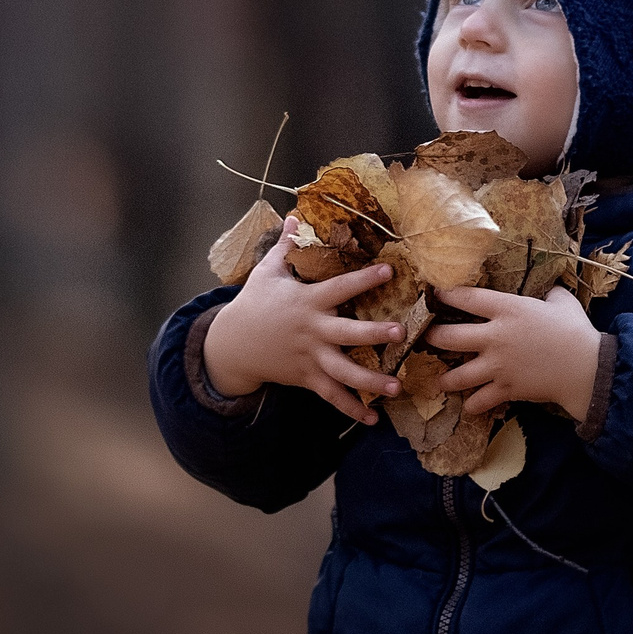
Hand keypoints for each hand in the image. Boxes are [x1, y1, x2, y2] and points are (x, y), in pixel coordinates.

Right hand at [202, 222, 401, 424]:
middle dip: (373, 334)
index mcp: (307, 302)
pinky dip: (351, 409)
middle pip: (347, 333)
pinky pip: (331, 395)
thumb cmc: (254, 303)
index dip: (364, 279)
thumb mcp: (266, 272)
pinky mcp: (306, 377)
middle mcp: (312, 331)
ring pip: (343, 372)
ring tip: (396, 387)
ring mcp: (310, 357)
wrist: (233, 344)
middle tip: (399, 333)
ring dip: (371, 380)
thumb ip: (285, 246)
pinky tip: (372, 417)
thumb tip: (295, 216)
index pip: (339, 288)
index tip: (389, 270)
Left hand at [425, 284, 602, 422]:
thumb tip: (548, 289)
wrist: (588, 368)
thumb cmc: (575, 331)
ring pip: (457, 375)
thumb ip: (549, 293)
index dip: (445, 294)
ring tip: (439, 379)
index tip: (435, 294)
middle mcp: (495, 336)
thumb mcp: (562, 302)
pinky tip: (468, 404)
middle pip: (448, 337)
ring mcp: (498, 366)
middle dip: (431, 337)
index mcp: (507, 309)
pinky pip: (479, 401)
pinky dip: (472, 404)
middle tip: (425, 337)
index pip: (465, 298)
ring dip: (445, 378)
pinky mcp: (506, 389)